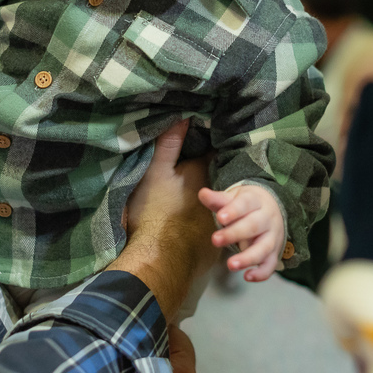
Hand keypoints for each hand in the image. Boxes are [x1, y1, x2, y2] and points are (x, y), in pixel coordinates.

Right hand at [111, 122, 218, 319]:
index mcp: (202, 174)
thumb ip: (168, 144)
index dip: (210, 143)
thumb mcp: (155, 172)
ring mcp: (215, 219)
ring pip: (217, 203)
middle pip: (217, 177)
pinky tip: (195, 222)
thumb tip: (184, 116)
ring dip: (213, 198)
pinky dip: (209, 221)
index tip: (207, 135)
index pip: (213, 152)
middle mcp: (217, 195)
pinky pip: (214, 226)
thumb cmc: (154, 210)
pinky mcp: (211, 242)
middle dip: (212, 170)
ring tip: (197, 193)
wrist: (158, 257)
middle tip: (200, 162)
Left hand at [198, 184, 284, 281]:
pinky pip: (270, 265)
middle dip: (234, 234)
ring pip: (263, 248)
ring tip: (230, 265)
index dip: (233, 211)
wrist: (272, 209)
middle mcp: (267, 219)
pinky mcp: (274, 253)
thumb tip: (202, 194)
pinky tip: (247, 277)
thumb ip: (218, 200)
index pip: (245, 204)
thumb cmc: (246, 205)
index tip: (220, 217)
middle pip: (253, 226)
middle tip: (215, 240)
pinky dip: (261, 273)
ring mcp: (272, 237)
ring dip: (247, 258)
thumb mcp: (234, 198)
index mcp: (256, 201)